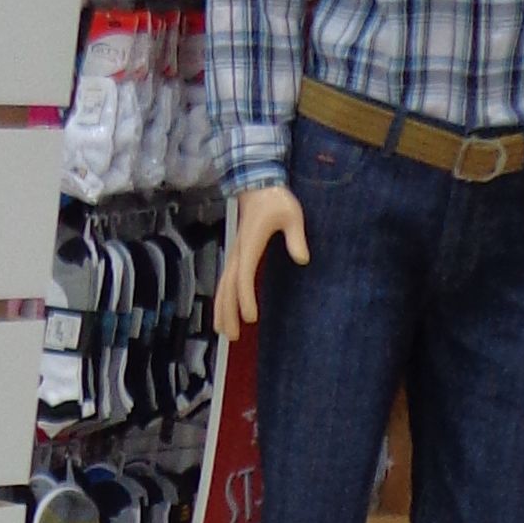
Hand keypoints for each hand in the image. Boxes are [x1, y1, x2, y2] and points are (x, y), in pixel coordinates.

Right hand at [216, 185, 307, 339]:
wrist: (258, 186)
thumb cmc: (277, 200)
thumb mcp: (292, 215)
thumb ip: (296, 237)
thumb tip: (302, 259)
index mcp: (250, 245)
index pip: (243, 277)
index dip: (245, 298)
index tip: (251, 318)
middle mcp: (238, 253)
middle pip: (227, 287)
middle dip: (228, 312)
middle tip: (232, 336)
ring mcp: (235, 254)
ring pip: (223, 286)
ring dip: (222, 309)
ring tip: (223, 332)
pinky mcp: (237, 255)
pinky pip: (226, 281)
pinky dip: (223, 298)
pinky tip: (225, 311)